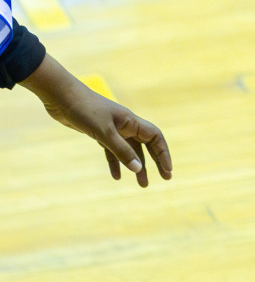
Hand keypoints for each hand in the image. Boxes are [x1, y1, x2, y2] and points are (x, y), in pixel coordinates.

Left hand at [21, 56, 171, 186]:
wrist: (61, 97)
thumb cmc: (85, 110)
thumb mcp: (104, 132)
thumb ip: (121, 151)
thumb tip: (138, 169)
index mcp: (131, 122)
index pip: (155, 139)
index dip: (164, 154)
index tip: (168, 171)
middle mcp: (126, 125)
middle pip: (147, 146)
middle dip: (156, 162)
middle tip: (164, 179)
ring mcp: (113, 129)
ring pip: (130, 151)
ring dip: (136, 167)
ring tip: (142, 184)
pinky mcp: (99, 133)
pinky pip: (112, 151)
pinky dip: (116, 163)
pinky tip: (116, 177)